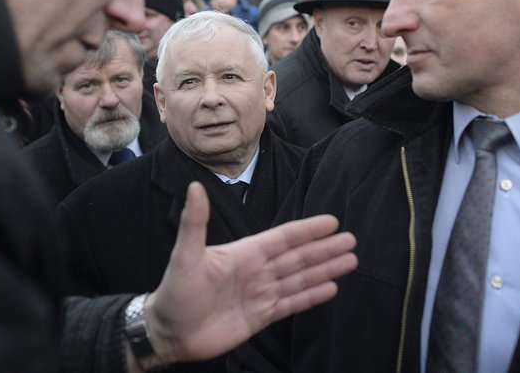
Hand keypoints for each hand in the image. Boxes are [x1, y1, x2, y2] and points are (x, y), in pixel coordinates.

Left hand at [142, 181, 356, 363]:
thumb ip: (195, 222)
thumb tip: (196, 186)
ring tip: (350, 261)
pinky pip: (291, 304)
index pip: (283, 238)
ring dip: (324, 270)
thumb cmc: (175, 291)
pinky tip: (330, 288)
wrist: (168, 333)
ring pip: (299, 279)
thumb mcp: (186, 255)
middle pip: (298, 257)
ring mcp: (260, 294)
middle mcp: (256, 270)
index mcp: (244, 253)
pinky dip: (311, 297)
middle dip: (324, 249)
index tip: (332, 221)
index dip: (307, 230)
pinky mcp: (260, 317)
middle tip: (352, 240)